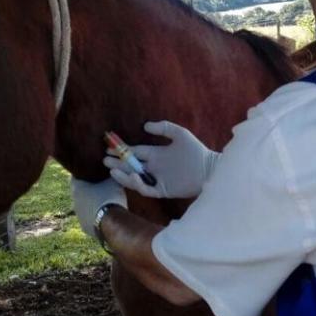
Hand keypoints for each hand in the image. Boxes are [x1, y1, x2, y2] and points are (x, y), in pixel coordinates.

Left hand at [70, 177, 126, 238]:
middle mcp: (74, 202)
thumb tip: (112, 169)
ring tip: (105, 202)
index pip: (75, 177)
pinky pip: (90, 219)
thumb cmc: (110, 197)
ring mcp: (78, 216)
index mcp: (77, 188)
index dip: (84, 173)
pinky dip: (95, 216)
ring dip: (91, 204)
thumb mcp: (113, 181)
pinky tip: (106, 215)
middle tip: (101, 186)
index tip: (91, 171)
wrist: (112, 222)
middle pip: (79, 193)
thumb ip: (109, 174)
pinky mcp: (85, 227)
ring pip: (84, 207)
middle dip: (88, 190)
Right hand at [104, 121, 219, 198]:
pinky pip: (146, 188)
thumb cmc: (197, 151)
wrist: (210, 170)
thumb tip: (145, 125)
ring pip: (135, 178)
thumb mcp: (180, 134)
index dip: (123, 150)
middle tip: (105, 160)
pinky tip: (132, 175)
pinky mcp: (162, 190)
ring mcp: (158, 179)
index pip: (135, 152)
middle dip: (118, 163)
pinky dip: (137, 183)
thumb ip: (164, 128)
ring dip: (123, 174)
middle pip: (131, 165)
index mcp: (157, 154)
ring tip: (113, 170)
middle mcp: (155, 167)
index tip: (110, 147)